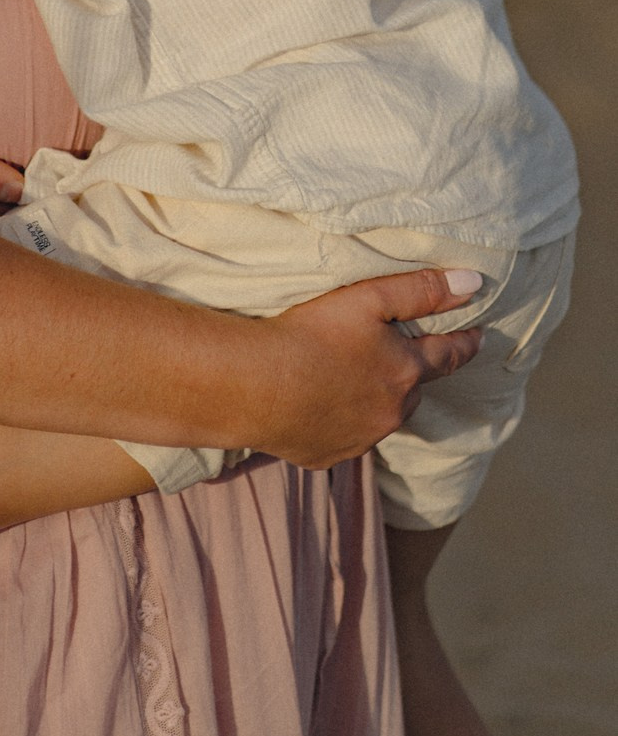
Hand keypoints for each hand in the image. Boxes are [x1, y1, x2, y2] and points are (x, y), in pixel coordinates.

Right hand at [250, 267, 483, 468]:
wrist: (259, 386)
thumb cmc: (312, 334)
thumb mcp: (368, 298)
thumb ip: (421, 290)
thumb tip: (474, 281)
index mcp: (407, 372)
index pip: (449, 356)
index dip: (464, 343)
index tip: (477, 336)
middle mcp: (393, 411)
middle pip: (414, 390)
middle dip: (412, 374)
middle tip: (399, 357)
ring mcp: (362, 438)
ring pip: (381, 416)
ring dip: (377, 399)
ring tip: (352, 380)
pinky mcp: (329, 454)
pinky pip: (345, 437)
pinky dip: (342, 421)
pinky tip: (319, 405)